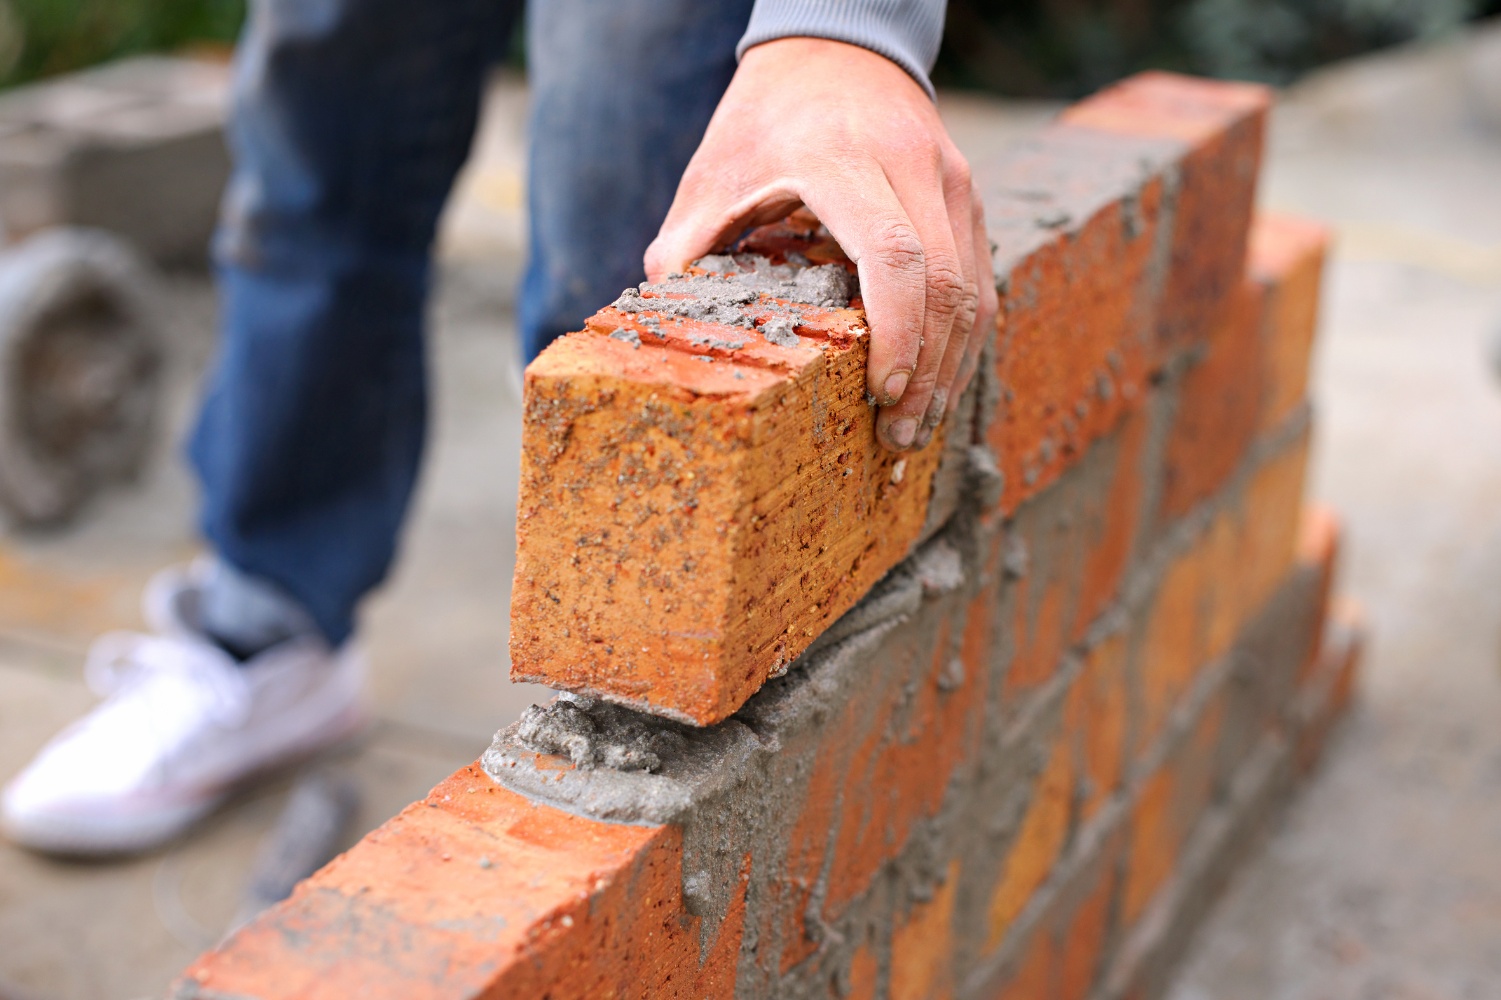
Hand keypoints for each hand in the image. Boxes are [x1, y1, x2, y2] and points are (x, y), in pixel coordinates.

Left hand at [646, 37, 997, 452]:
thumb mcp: (713, 171)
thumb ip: (688, 246)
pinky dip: (960, 338)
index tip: (881, 396)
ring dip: (952, 367)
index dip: (897, 337)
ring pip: (973, 289)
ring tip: (919, 427)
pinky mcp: (968, 196)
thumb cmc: (765, 116)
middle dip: (928, 375)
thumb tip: (668, 326)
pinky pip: (979, 278)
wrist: (834, 47)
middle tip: (899, 440)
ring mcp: (952, 180)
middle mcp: (913, 168)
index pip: (896, 259)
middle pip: (946, 287)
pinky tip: (935, 382)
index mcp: (846, 162)